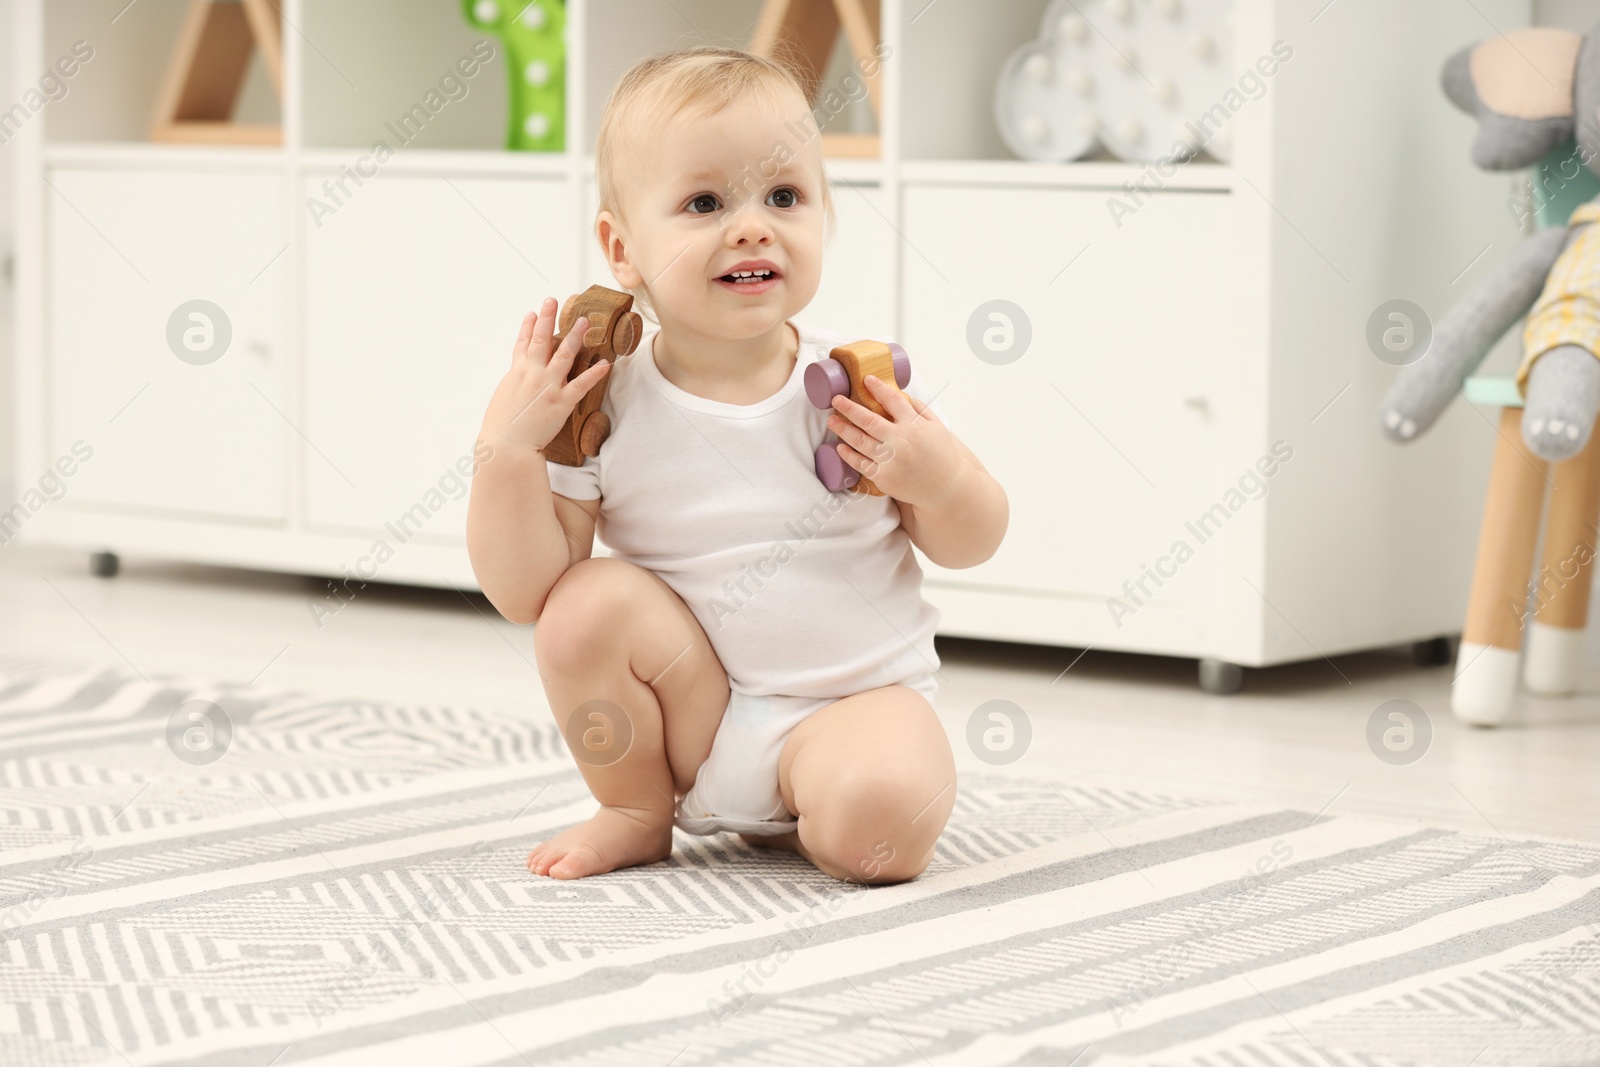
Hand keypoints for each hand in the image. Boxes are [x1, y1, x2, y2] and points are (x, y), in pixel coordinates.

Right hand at [478, 297, 607, 458]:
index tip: (533, 312)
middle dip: (548, 318)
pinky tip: (605, 363)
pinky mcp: (561, 403)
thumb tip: (519, 379)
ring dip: (575, 337)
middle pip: (541, 340)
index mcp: (516, 373)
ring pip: (563, 355)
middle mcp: (532, 374)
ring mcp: (547, 387)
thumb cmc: (501, 427)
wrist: (506, 446)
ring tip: (585, 321)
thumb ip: (514, 385)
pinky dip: (594, 374)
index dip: (529, 326)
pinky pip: (581, 385)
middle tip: (553, 300)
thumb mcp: (503, 398)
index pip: (522, 343)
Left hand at [826, 375, 967, 508]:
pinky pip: (860, 464)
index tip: (866, 380)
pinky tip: (840, 446)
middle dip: (849, 407)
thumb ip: (921, 410)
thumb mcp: (937, 427)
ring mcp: (890, 459)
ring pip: (860, 440)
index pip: (892, 400)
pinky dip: (848, 455)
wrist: (945, 487)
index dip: (878, 388)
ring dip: (843, 429)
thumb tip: (904, 396)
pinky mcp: (883, 477)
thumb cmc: (942, 455)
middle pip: (868, 419)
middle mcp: (900, 440)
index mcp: (914, 425)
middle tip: (836, 399)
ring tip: (832, 420)